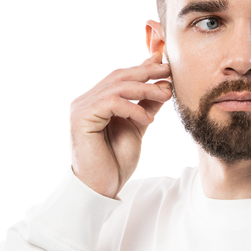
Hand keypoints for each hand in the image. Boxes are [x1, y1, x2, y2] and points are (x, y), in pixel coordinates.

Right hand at [69, 50, 171, 197]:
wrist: (101, 187)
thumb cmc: (115, 161)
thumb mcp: (137, 126)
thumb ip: (147, 105)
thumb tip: (164, 84)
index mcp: (96, 100)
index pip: (121, 77)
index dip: (143, 67)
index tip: (165, 63)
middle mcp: (86, 100)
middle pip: (119, 76)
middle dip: (146, 72)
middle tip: (169, 71)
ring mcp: (81, 107)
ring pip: (117, 87)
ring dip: (145, 89)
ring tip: (165, 95)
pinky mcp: (82, 117)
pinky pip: (111, 102)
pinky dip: (133, 108)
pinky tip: (148, 120)